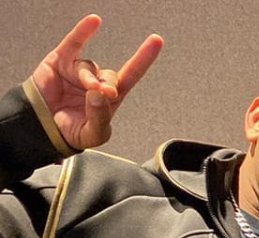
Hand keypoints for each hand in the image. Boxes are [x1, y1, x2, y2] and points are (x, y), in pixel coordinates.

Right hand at [29, 15, 162, 150]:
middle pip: (110, 76)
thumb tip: (99, 95)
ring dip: (89, 78)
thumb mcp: (93, 133)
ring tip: (86, 89)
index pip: (132, 73)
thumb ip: (100, 117)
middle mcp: (96, 81)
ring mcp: (78, 70)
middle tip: (102, 94)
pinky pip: (73, 44)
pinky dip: (83, 31)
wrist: (40, 129)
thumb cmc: (71, 132)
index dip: (144, 58)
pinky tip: (94, 21)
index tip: (156, 41)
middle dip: (107, 85)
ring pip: (89, 67)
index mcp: (110, 97)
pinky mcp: (60, 62)